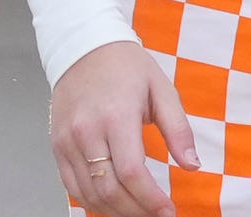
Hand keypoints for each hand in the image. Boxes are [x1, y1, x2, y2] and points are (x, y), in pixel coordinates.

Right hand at [50, 40, 196, 216]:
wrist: (85, 49)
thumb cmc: (128, 67)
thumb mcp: (163, 90)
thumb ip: (179, 130)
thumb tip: (193, 165)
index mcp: (116, 117)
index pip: (131, 172)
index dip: (150, 199)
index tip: (168, 212)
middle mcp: (86, 133)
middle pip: (108, 189)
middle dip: (135, 211)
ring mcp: (66, 142)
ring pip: (87, 193)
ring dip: (114, 211)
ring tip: (138, 214)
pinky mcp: (56, 147)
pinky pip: (71, 185)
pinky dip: (92, 201)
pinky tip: (113, 204)